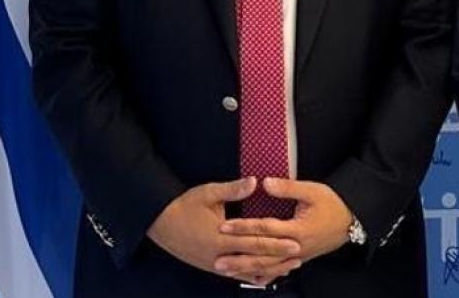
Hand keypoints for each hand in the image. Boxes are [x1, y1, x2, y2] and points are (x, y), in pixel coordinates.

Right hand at [147, 177, 301, 285]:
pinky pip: (235, 275)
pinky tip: (264, 275)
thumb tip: (255, 182)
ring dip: (268, 270)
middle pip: (254, 260)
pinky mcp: (211, 266)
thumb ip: (233, 189)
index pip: (254, 241)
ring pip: (246, 271)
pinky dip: (251, 275)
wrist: (159, 223)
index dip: (276, 243)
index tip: (295, 242)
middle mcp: (218, 255)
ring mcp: (214, 264)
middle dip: (278, 259)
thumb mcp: (207, 193)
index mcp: (220, 237)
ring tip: (288, 267)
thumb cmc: (183, 206)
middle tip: (299, 256)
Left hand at [217, 178, 353, 277]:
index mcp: (298, 229)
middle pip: (263, 255)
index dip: (243, 227)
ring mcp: (298, 255)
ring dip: (246, 269)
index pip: (264, 229)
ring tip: (226, 270)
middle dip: (239, 257)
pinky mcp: (301, 258)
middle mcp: (296, 247)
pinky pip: (280, 269)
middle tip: (218, 260)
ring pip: (269, 266)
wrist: (353, 219)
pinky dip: (266, 274)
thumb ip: (287, 188)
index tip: (224, 226)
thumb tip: (264, 183)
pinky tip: (253, 277)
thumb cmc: (334, 203)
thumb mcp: (312, 191)